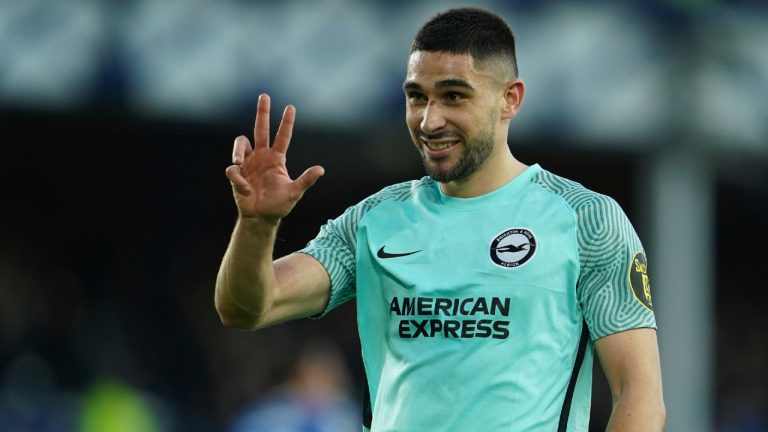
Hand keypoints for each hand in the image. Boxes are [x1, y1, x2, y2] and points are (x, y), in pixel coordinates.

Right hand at [225, 94, 324, 223]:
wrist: (261, 218)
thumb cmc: (279, 205)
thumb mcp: (295, 193)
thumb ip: (306, 180)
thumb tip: (321, 169)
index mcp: (277, 159)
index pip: (283, 136)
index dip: (287, 122)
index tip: (291, 107)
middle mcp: (262, 156)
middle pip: (261, 129)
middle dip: (263, 112)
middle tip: (264, 96)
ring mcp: (248, 163)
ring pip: (240, 143)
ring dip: (237, 151)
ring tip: (238, 162)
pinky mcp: (236, 174)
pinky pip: (233, 170)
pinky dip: (238, 179)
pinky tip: (245, 189)